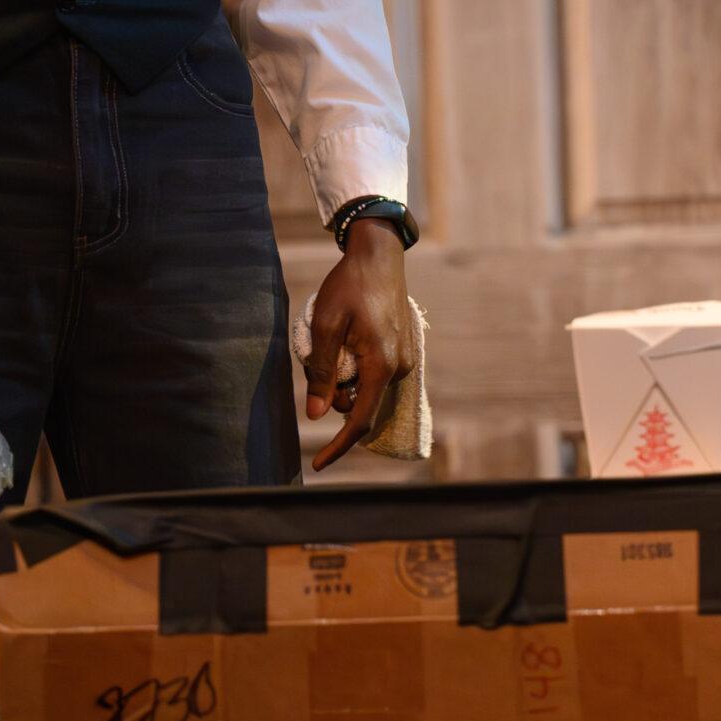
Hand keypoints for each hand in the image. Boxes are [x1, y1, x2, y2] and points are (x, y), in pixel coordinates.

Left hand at [301, 218, 412, 471]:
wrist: (378, 255)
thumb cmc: (349, 286)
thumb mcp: (325, 326)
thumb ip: (321, 373)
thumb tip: (315, 415)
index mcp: (381, 365)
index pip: (360, 420)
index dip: (337, 446)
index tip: (316, 465)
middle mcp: (400, 367)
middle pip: (359, 402)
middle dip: (333, 393)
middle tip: (315, 355)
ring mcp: (405, 358)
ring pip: (365, 387)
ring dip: (343, 377)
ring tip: (333, 339)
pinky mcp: (404, 349)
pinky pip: (374, 372)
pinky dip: (354, 366)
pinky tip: (347, 338)